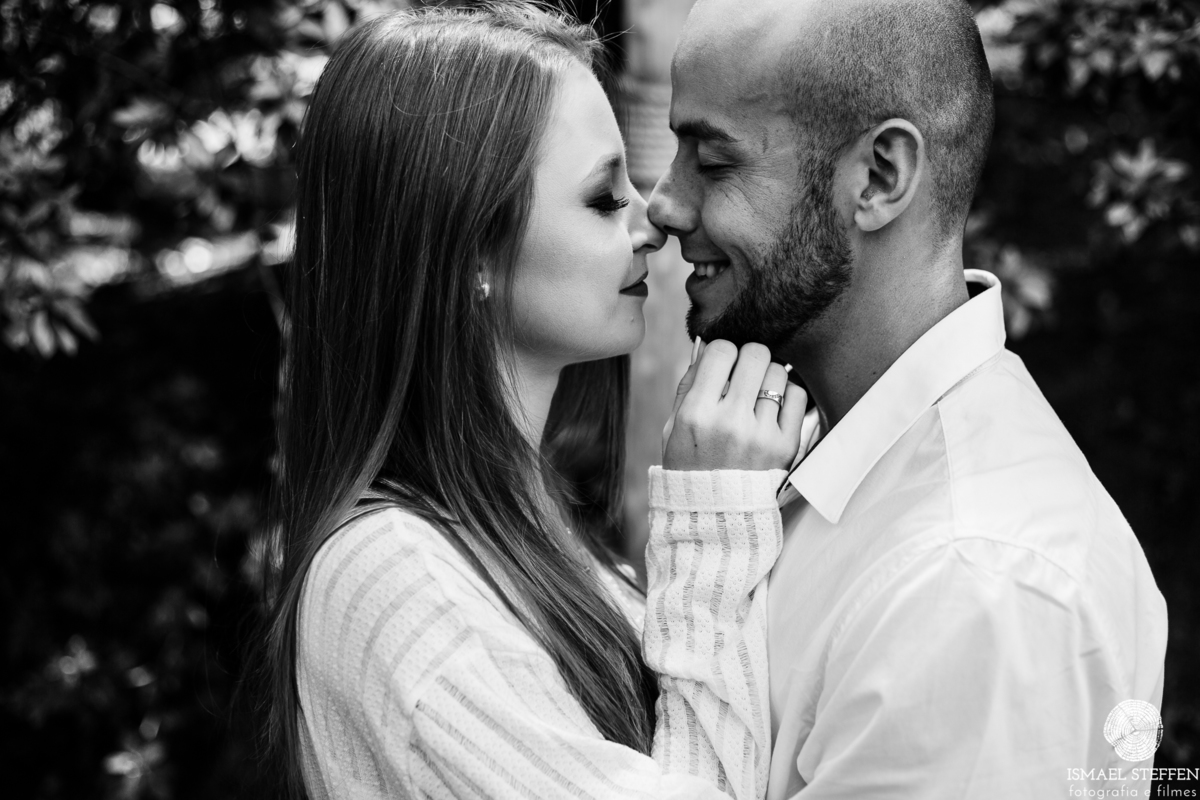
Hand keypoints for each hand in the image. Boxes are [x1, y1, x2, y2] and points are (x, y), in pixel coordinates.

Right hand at [663, 339, 806, 471]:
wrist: (713, 514)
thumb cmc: (690, 465)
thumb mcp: (674, 426)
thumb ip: (688, 384)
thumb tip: (706, 345)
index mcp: (697, 414)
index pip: (721, 350)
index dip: (722, 352)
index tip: (722, 365)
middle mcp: (730, 422)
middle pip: (755, 354)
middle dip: (748, 358)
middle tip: (743, 374)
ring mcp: (761, 435)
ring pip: (778, 371)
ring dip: (768, 376)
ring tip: (757, 393)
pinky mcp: (785, 446)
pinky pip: (797, 396)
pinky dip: (787, 394)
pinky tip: (773, 407)